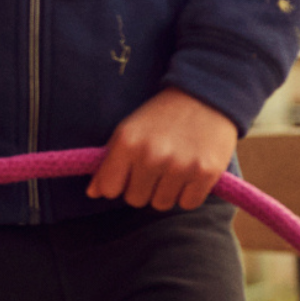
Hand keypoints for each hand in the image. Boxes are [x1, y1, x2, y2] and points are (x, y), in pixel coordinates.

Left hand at [87, 88, 239, 210]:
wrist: (206, 96)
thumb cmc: (161, 116)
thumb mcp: (128, 130)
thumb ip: (108, 162)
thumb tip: (93, 193)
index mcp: (127, 143)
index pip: (109, 189)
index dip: (117, 185)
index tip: (127, 176)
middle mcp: (152, 156)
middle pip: (135, 200)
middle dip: (142, 188)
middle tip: (155, 168)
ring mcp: (180, 166)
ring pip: (161, 204)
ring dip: (166, 192)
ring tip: (174, 168)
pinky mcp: (206, 173)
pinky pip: (188, 204)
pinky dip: (189, 194)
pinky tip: (191, 172)